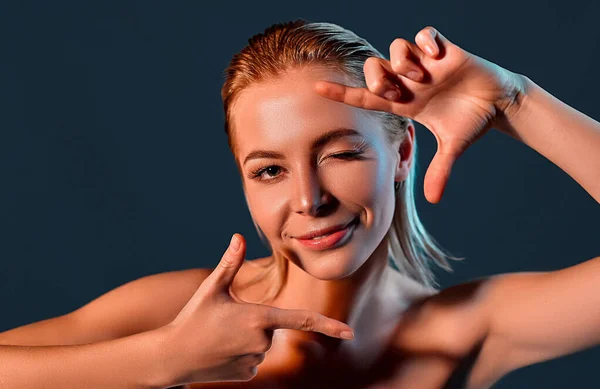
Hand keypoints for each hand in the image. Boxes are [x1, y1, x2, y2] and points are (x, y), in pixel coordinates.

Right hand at [159, 233, 354, 385]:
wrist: (172, 356)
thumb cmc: (192, 319)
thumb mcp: (211, 289)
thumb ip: (229, 263)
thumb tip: (238, 236)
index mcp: (258, 318)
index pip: (301, 319)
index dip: (329, 325)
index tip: (350, 332)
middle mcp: (262, 342)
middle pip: (271, 326)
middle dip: (255, 321)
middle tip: (225, 322)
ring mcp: (255, 361)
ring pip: (262, 344)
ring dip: (246, 339)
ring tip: (220, 337)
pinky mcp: (248, 375)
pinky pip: (254, 360)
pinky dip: (241, 354)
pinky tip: (222, 353)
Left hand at [314, 26, 523, 202]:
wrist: (497, 103)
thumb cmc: (470, 122)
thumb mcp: (453, 147)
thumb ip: (439, 170)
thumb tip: (434, 200)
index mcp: (405, 103)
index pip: (366, 96)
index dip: (341, 93)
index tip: (316, 88)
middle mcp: (409, 81)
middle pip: (374, 67)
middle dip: (378, 78)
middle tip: (399, 93)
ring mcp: (425, 64)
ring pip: (396, 48)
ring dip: (403, 62)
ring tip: (422, 76)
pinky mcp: (444, 49)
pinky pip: (425, 33)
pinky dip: (427, 41)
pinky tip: (438, 56)